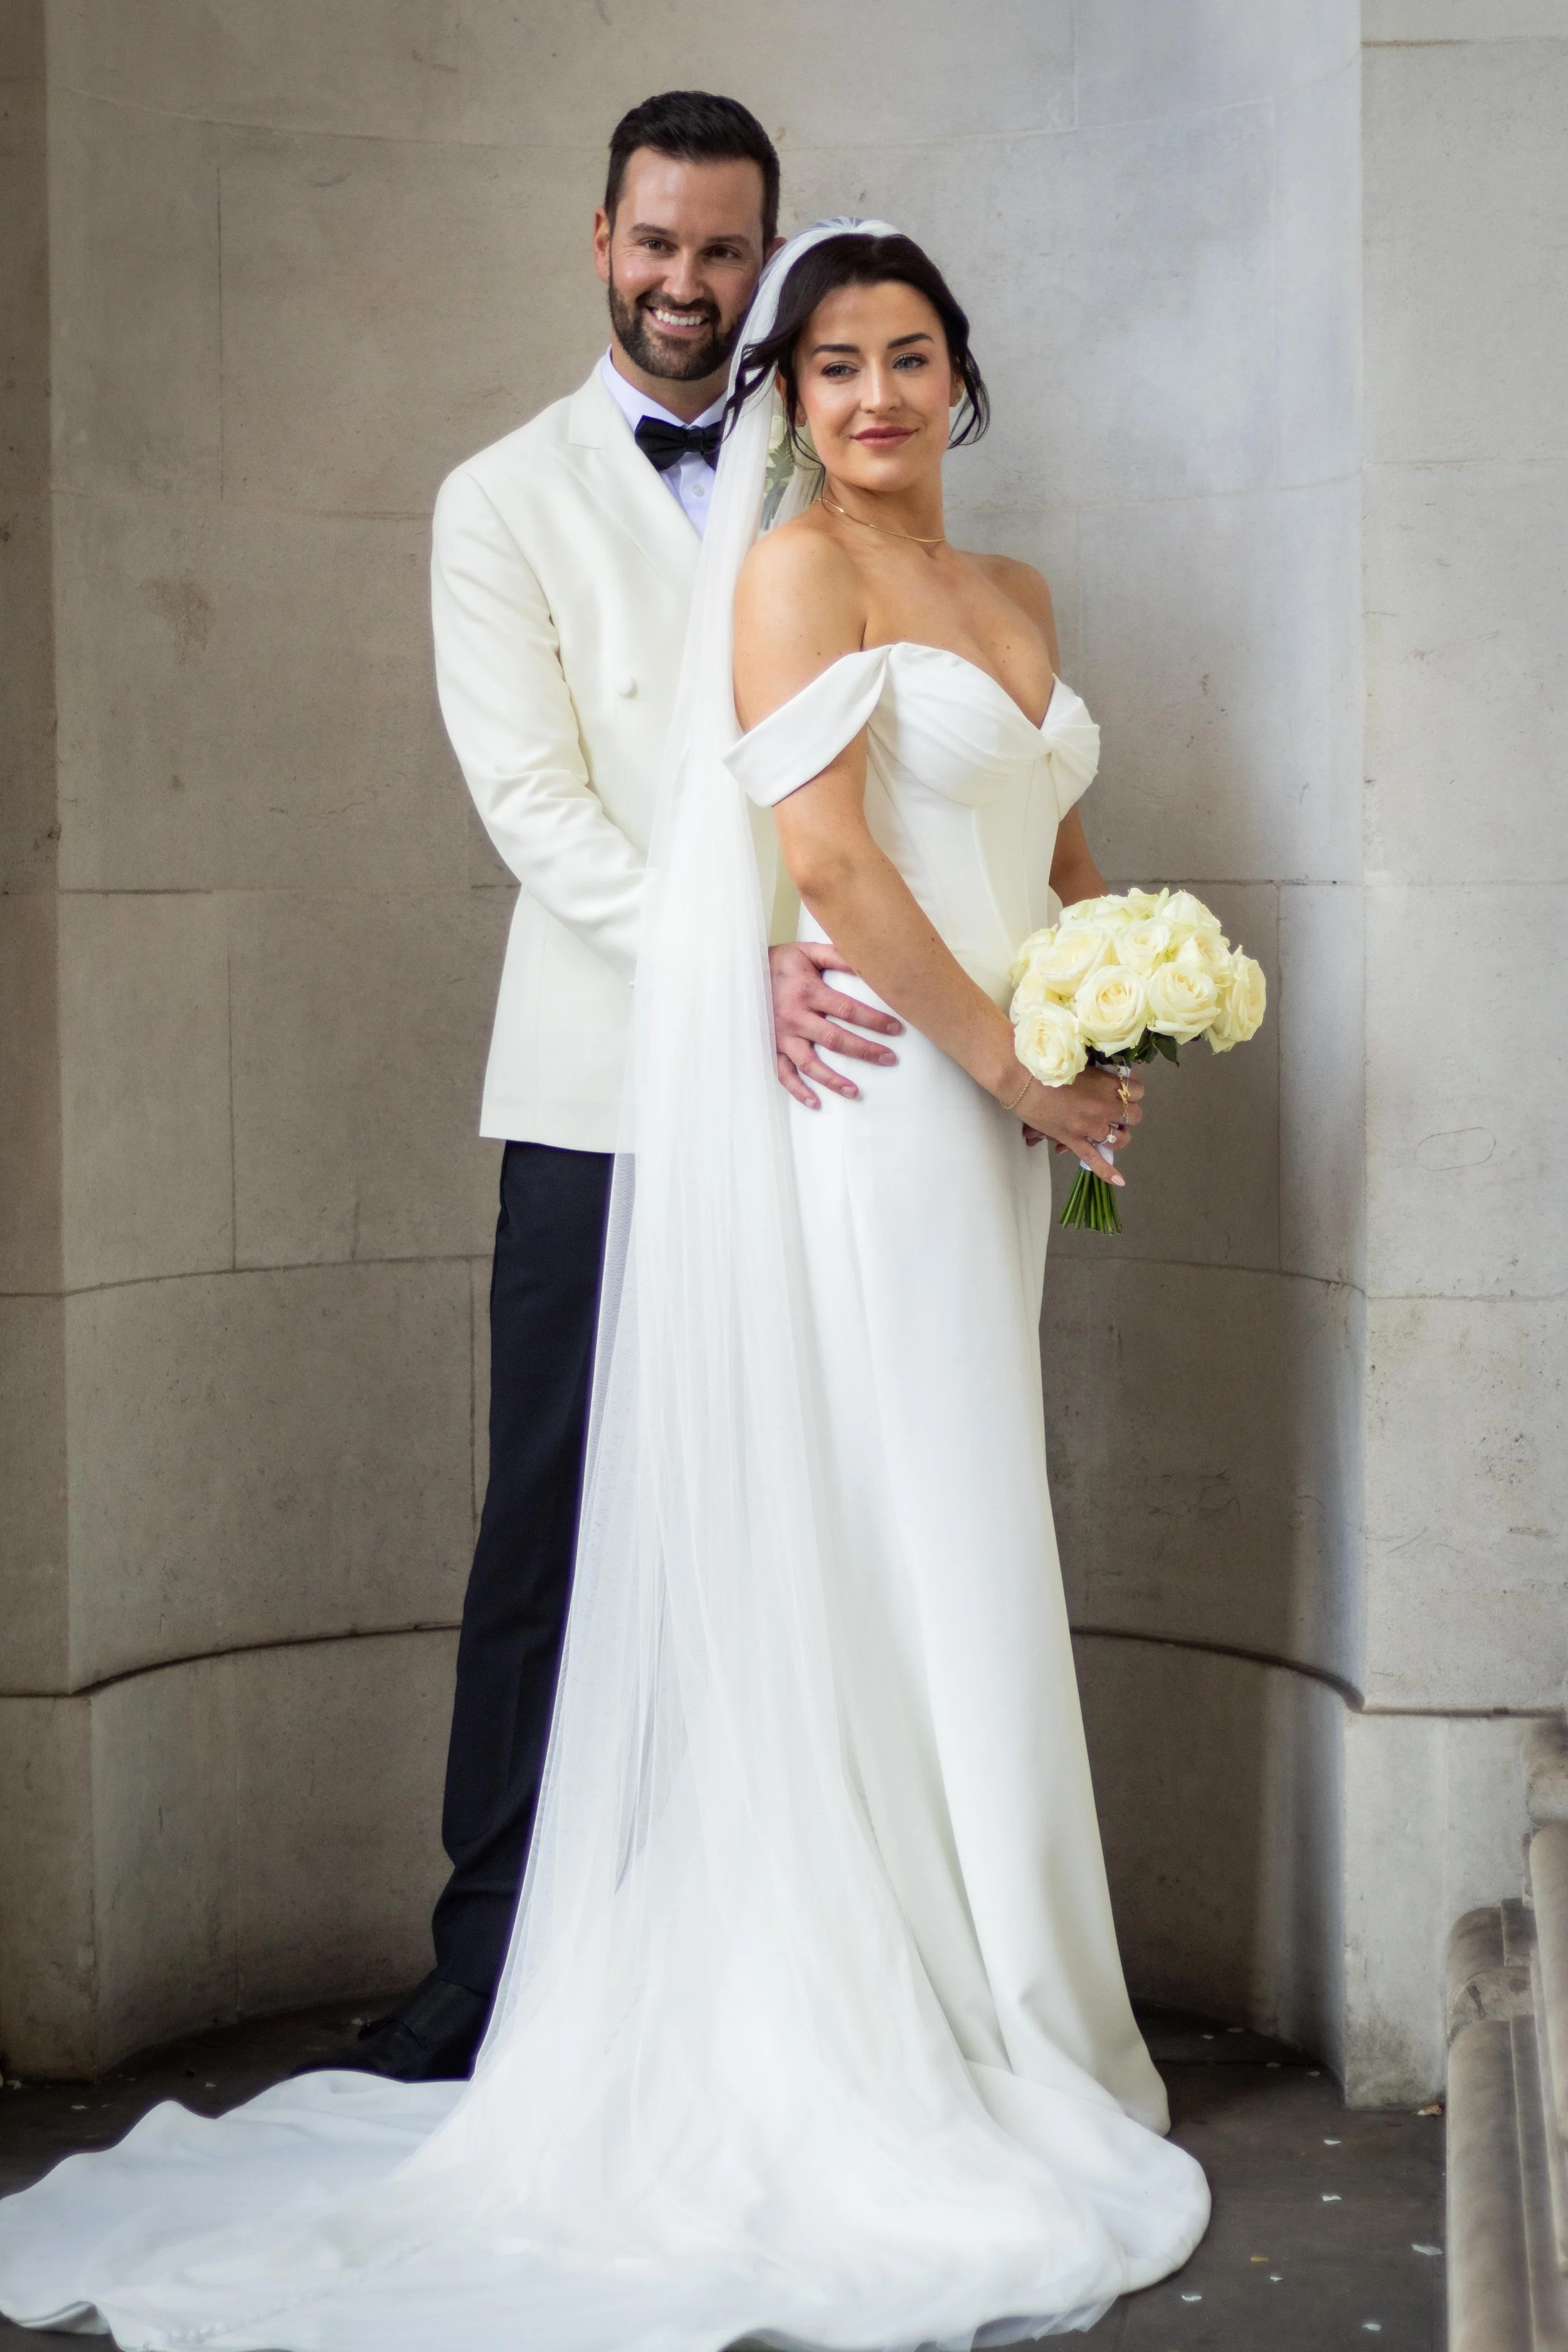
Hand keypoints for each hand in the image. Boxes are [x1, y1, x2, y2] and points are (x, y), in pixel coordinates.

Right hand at [769, 940, 901, 1108]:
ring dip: (832, 1080)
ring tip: (855, 1091)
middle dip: (864, 1051)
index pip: (847, 1010)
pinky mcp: (771, 1048)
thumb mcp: (807, 952)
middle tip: (889, 1059)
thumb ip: (837, 956)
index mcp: (807, 992)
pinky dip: (798, 1091)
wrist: (741, 973)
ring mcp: (781, 1037)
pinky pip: (783, 1074)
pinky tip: (815, 1103)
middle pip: (835, 1040)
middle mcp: (795, 1018)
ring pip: (809, 1064)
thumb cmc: (779, 963)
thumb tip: (868, 964)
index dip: (873, 1020)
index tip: (896, 1029)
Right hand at [1012, 1064, 1142, 1183]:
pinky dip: (1107, 1171)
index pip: (1138, 1091)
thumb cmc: (1050, 1064)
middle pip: (1134, 1116)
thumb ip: (1099, 1071)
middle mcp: (1105, 1108)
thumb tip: (1110, 1076)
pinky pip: (1094, 1160)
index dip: (1131, 1090)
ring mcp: (1090, 1127)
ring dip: (1119, 1135)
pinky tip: (1119, 1181)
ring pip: (1120, 1139)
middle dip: (1127, 1112)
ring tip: (1111, 1130)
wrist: (1022, 1080)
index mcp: (1109, 1085)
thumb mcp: (1082, 1062)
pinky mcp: (1074, 1141)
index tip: (1123, 1088)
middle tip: (1114, 1108)